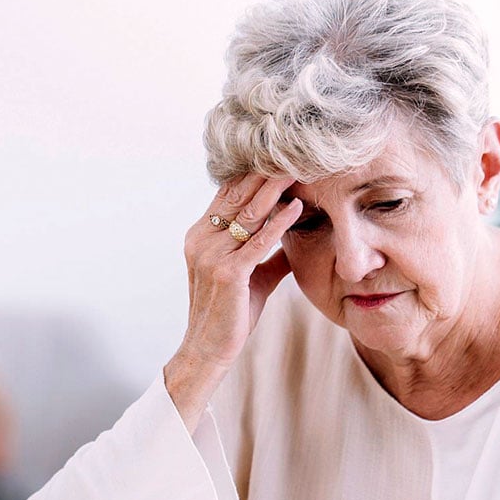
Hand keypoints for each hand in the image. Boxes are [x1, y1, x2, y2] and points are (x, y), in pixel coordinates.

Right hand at [175, 174, 303, 369]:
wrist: (209, 350)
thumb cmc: (230, 315)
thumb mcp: (251, 277)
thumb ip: (268, 254)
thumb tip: (293, 237)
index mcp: (201, 235)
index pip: (229, 194)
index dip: (254, 174)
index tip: (280, 155)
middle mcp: (201, 239)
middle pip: (238, 196)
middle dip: (266, 172)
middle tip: (293, 149)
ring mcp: (211, 255)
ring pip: (248, 214)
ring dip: (275, 188)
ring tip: (298, 167)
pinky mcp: (227, 273)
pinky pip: (257, 241)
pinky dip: (279, 223)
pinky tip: (296, 207)